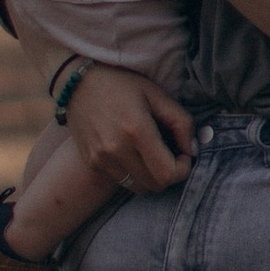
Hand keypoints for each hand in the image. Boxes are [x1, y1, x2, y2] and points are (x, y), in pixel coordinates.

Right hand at [64, 62, 194, 191]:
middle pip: (155, 185)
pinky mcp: (92, 163)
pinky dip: (133, 173)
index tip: (183, 154)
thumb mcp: (157, 94)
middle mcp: (116, 149)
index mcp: (136, 131)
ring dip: (151, 176)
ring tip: (150, 153)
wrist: (77, 82)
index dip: (183, 169)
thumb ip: (181, 122)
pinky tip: (132, 152)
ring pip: (139, 187)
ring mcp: (101, 159)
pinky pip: (122, 181)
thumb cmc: (121, 83)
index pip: (167, 174)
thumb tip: (192, 150)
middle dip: (169, 173)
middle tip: (170, 154)